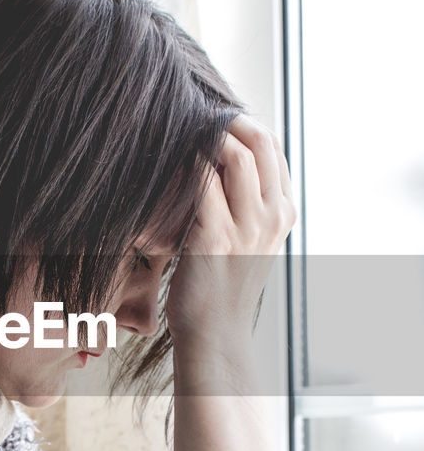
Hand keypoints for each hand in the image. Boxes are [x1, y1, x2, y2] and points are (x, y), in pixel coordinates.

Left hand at [165, 113, 295, 356]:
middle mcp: (272, 216)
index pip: (274, 148)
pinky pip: (204, 183)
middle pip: (261, 141)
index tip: (214, 118)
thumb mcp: (249, 243)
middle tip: (195, 114)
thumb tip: (222, 166)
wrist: (215, 336)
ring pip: (236, 155)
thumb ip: (245, 206)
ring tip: (178, 133)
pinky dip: (186, 165)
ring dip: (206, 136)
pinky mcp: (216, 239)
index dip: (244, 125)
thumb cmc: (222, 288)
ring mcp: (247, 228)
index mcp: (283, 214)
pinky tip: (166, 162)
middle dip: (228, 119)